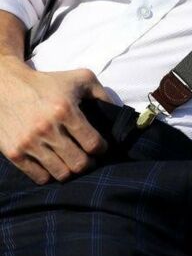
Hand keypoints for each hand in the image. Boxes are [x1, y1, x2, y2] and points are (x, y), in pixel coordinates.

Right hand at [0, 57, 111, 184]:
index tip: (100, 147)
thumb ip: (102, 94)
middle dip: (88, 163)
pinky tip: (53, 163)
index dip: (101, 149)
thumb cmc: (48, 82)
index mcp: (65, 110)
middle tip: (88, 157)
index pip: (93, 144)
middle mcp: (47, 128)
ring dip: (71, 170)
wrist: (6, 86)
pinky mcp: (14, 153)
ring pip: (61, 174)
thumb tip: (117, 113)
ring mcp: (29, 143)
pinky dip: (50, 174)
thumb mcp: (80, 78)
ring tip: (72, 161)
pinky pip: (40, 177)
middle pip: (79, 164)